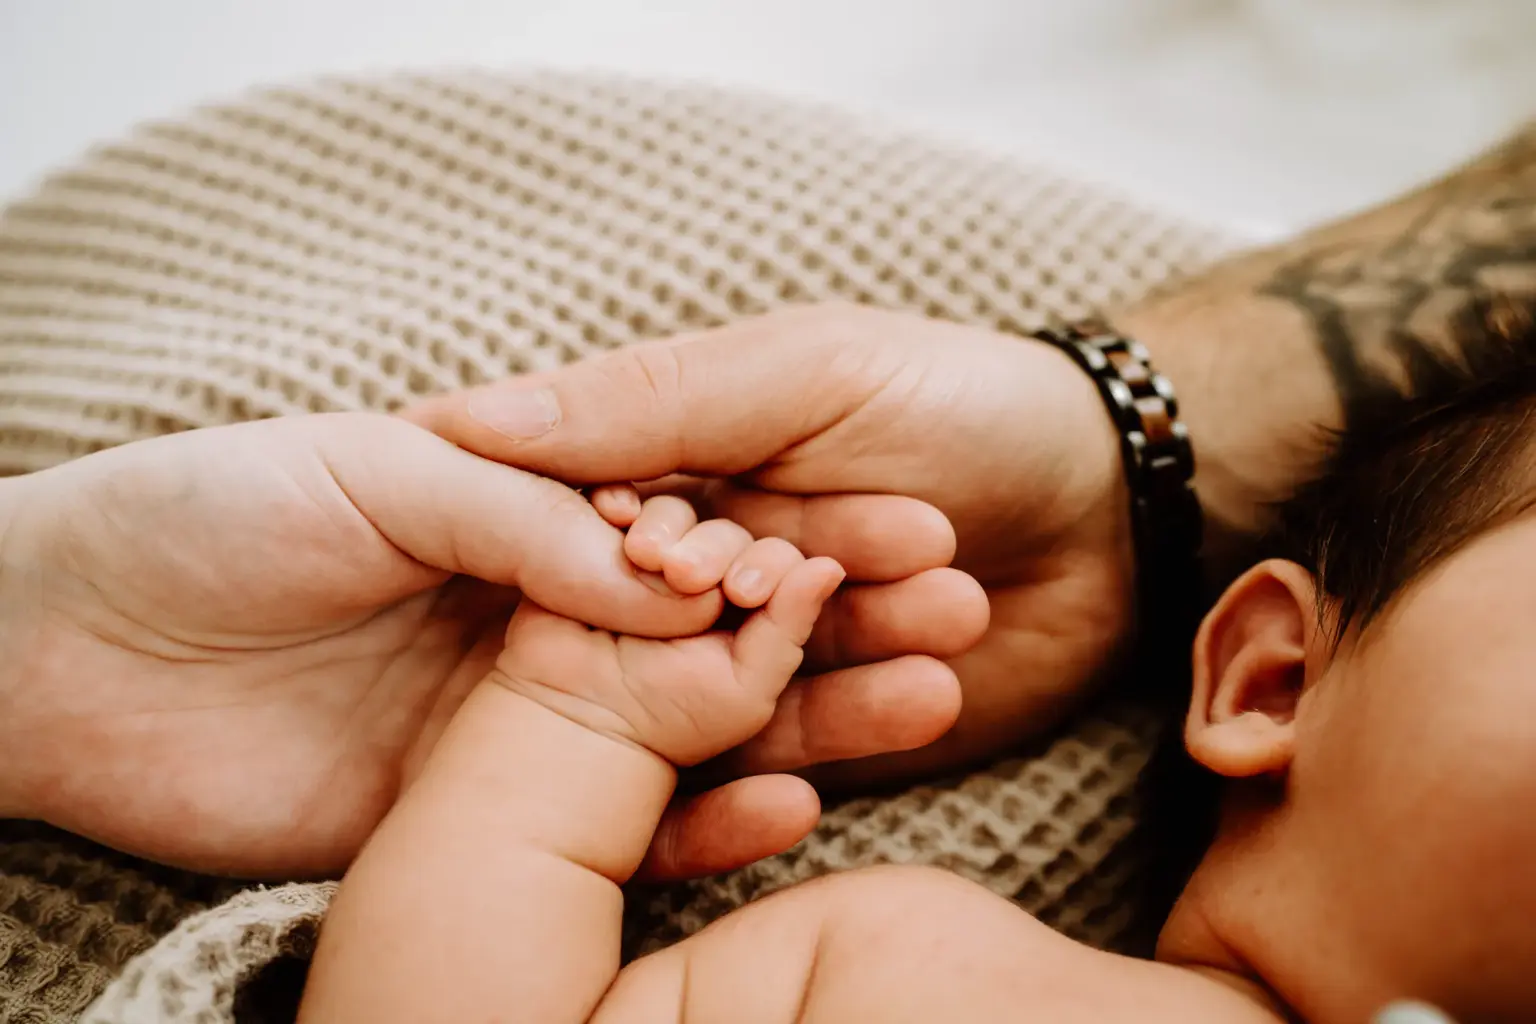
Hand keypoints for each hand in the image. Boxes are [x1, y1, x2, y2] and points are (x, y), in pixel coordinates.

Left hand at [0, 412, 941, 876]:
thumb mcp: (379, 475)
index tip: (907, 530)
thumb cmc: (211, 516)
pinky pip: (625, 830)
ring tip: (932, 697)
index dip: (798, 527)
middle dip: (843, 619)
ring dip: (816, 717)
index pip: (695, 523)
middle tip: (957, 614)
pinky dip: (714, 820)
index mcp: (525, 522)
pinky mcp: (486, 822)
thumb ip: (528, 523)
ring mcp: (523, 727)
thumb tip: (677, 574)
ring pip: (698, 725)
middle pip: (720, 627)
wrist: (65, 650)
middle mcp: (541, 623)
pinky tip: (801, 801)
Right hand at [408, 303, 1130, 785]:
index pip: (580, 525)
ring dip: (782, 690)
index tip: (668, 559)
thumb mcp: (810, 372)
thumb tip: (477, 421)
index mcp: (665, 468)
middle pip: (632, 626)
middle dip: (710, 621)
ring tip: (902, 640)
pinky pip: (768, 768)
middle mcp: (686, 571)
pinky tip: (851, 755)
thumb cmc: (965, 404)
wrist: (1112, 510)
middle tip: (791, 598)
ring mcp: (744, 659)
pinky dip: (794, 772)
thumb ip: (657, 400)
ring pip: (705, 701)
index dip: (607, 550)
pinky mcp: (804, 736)